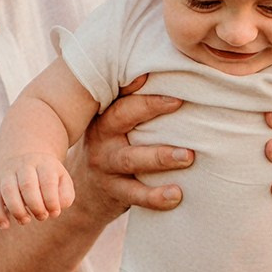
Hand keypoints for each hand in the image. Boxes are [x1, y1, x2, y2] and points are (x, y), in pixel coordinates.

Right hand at [0, 153, 75, 228]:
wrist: (24, 156)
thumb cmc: (48, 176)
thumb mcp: (62, 180)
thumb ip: (65, 196)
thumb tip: (55, 211)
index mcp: (44, 163)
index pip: (47, 181)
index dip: (51, 200)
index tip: (54, 212)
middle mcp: (24, 165)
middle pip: (27, 185)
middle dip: (35, 206)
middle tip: (41, 217)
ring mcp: (7, 174)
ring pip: (8, 190)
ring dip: (17, 210)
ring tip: (25, 220)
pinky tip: (5, 225)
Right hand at [77, 74, 193, 218]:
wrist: (83, 194)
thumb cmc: (112, 150)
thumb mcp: (113, 127)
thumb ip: (133, 105)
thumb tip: (161, 75)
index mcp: (104, 117)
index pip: (121, 96)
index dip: (142, 87)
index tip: (167, 80)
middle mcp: (102, 139)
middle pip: (121, 119)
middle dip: (149, 109)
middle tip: (179, 103)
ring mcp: (106, 167)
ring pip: (131, 160)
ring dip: (160, 157)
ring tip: (187, 157)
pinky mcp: (114, 193)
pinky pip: (135, 195)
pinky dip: (156, 196)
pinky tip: (177, 195)